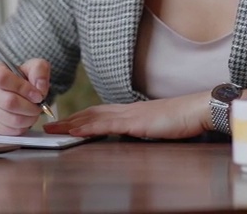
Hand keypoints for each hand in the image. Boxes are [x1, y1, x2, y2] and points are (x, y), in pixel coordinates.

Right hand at [0, 59, 50, 135]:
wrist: (5, 95)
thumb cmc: (18, 81)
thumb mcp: (31, 68)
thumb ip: (39, 70)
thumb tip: (40, 87)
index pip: (2, 78)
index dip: (23, 88)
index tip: (37, 95)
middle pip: (8, 102)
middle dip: (30, 107)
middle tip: (38, 107)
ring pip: (11, 119)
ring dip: (28, 119)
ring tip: (32, 113)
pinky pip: (9, 131)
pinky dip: (22, 127)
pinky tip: (24, 120)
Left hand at [42, 91, 209, 139]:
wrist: (197, 110)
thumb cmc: (181, 120)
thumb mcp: (156, 127)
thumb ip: (141, 130)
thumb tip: (131, 136)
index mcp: (130, 111)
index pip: (98, 113)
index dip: (79, 117)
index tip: (64, 122)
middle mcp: (126, 110)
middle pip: (90, 113)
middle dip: (69, 119)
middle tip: (49, 125)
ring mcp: (129, 114)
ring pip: (93, 117)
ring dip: (71, 122)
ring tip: (53, 128)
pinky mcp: (134, 122)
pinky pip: (105, 125)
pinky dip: (87, 127)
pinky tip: (75, 131)